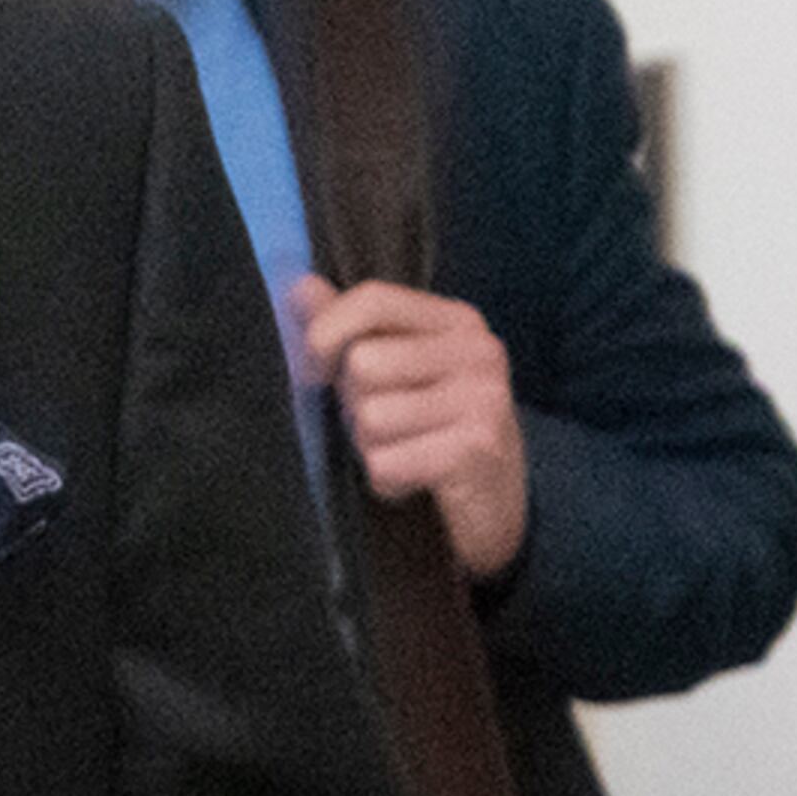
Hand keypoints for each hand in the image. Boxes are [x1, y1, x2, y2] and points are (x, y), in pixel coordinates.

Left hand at [294, 274, 529, 578]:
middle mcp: (479, 352)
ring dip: (371, 446)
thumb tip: (302, 286)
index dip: (326, 332)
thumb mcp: (394, 371)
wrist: (494, 509)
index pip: (374, 300)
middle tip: (388, 426)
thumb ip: (347, 327)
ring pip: (371, 416)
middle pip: (363, 362)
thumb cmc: (430, 430)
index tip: (312, 370)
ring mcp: (484, 400)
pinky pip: (386, 462)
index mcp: (456, 321)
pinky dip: (387, 479)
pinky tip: (414, 480)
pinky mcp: (478, 451)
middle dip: (355, 403)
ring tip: (404, 452)